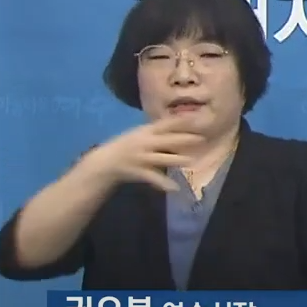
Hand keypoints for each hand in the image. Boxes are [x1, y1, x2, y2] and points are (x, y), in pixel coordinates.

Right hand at [78, 117, 204, 191]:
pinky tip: (175, 188)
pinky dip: (164, 184)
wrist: (105, 162)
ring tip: (191, 160)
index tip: (195, 118)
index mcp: (145, 132)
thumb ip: (157, 130)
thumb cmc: (125, 145)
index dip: (180, 121)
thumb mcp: (139, 133)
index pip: (165, 124)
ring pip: (163, 158)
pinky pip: (154, 178)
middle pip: (168, 140)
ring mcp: (142, 157)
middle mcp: (145, 143)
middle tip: (202, 139)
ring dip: (177, 159)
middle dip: (185, 139)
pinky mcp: (139, 172)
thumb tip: (180, 123)